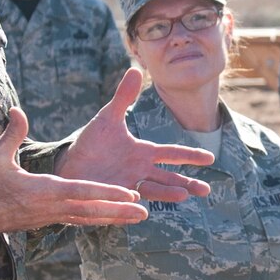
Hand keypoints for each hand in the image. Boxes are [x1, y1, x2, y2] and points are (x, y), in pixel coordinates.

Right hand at [0, 107, 156, 235]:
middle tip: (145, 212)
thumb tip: (17, 110)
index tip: (126, 193)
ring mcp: (50, 217)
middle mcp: (51, 207)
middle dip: (118, 211)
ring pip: (89, 218)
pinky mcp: (48, 220)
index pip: (79, 192)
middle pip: (91, 210)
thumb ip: (11, 134)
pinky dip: (99, 220)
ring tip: (141, 217)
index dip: (104, 193)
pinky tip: (115, 219)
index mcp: (42, 191)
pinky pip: (79, 221)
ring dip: (115, 218)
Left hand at [56, 69, 214, 204]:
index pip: (172, 153)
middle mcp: (140, 171)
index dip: (190, 156)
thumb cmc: (91, 143)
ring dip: (169, 193)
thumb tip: (135, 68)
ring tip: (184, 195)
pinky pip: (128, 204)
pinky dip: (136, 207)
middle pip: (169, 178)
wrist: (68, 164)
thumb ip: (123, 97)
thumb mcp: (107, 118)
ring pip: (154, 191)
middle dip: (188, 183)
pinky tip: (145, 211)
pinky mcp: (114, 198)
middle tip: (206, 190)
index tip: (210, 158)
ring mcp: (129, 186)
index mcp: (143, 152)